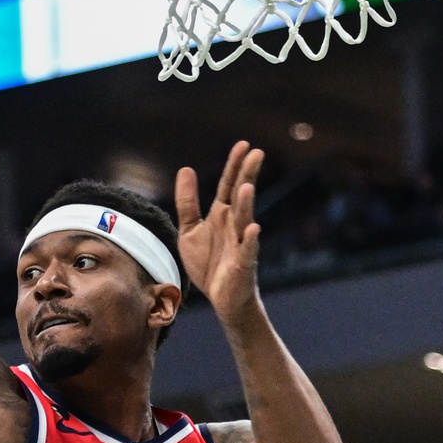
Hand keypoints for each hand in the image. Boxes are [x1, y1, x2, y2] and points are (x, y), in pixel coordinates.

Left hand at [175, 141, 264, 324]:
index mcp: (221, 215)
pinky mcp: (243, 264)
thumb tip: (186, 168)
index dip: (234, 165)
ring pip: (244, 220)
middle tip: (257, 153)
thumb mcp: (189, 229)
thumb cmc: (208, 263)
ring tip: (246, 187)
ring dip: (245, 204)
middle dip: (247, 175)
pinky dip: (251, 240)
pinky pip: (248, 250)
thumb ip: (187, 202)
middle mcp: (234, 225)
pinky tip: (253, 229)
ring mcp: (241, 243)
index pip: (228, 185)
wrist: (220, 298)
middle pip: (241, 196)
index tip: (243, 144)